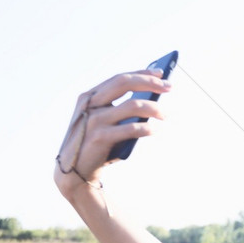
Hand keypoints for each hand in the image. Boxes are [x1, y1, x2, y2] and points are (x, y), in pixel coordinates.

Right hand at [54, 69, 171, 199]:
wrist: (74, 169)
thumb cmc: (95, 143)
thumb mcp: (102, 121)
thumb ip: (118, 109)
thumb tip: (151, 99)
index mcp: (89, 96)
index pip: (119, 78)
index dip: (141, 74)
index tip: (160, 73)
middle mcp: (90, 104)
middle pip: (124, 83)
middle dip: (149, 82)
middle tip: (169, 86)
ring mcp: (94, 120)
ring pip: (132, 105)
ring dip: (153, 108)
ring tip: (164, 115)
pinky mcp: (100, 137)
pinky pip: (131, 128)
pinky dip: (146, 128)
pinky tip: (153, 130)